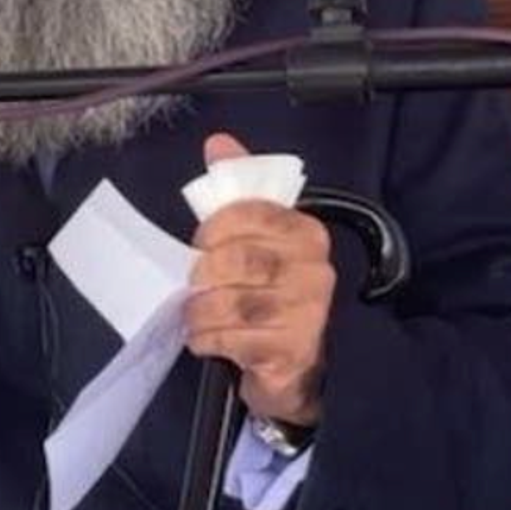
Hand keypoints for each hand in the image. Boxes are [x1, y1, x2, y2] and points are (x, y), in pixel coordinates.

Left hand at [184, 133, 336, 426]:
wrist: (294, 366)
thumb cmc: (268, 293)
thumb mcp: (255, 238)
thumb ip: (238, 189)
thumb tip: (219, 143)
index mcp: (306, 233)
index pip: (251, 213)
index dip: (213, 227)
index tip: (200, 244)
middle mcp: (315, 271)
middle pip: (239, 260)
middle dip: (203, 273)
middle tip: (194, 284)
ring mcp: (308, 314)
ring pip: (233, 302)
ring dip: (200, 310)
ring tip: (196, 314)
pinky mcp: (292, 353)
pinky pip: (234, 339)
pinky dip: (208, 338)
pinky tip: (206, 338)